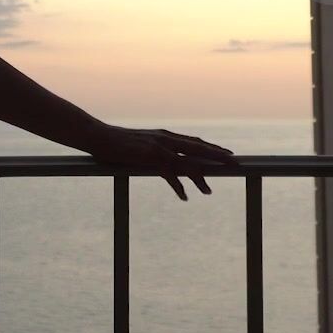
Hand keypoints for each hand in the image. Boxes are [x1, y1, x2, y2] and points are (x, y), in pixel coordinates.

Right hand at [74, 124, 239, 199]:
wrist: (96, 135)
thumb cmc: (114, 142)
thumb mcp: (138, 145)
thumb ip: (151, 150)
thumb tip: (160, 160)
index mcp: (164, 136)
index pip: (194, 142)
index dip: (212, 148)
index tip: (227, 154)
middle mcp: (165, 139)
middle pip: (198, 148)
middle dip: (218, 157)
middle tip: (236, 165)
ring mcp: (158, 147)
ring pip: (186, 162)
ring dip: (199, 178)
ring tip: (209, 191)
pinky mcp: (148, 157)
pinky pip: (169, 174)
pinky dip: (178, 186)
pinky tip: (185, 197)